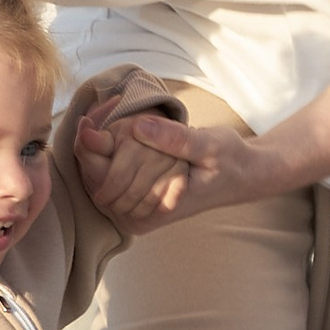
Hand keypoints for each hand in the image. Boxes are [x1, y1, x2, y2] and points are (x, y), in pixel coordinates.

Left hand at [75, 106, 263, 231]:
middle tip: (97, 111)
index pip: (104, 179)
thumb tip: (138, 127)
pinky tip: (116, 130)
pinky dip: (105, 153)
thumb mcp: (210, 145)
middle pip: (93, 178)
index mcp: (157, 208)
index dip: (91, 145)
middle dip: (91, 142)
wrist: (241, 176)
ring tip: (106, 116)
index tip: (88, 118)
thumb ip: (176, 139)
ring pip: (95, 177)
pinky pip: (106, 177)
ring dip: (96, 147)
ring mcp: (135, 214)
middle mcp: (141, 218)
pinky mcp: (134, 203)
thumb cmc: (229, 160)